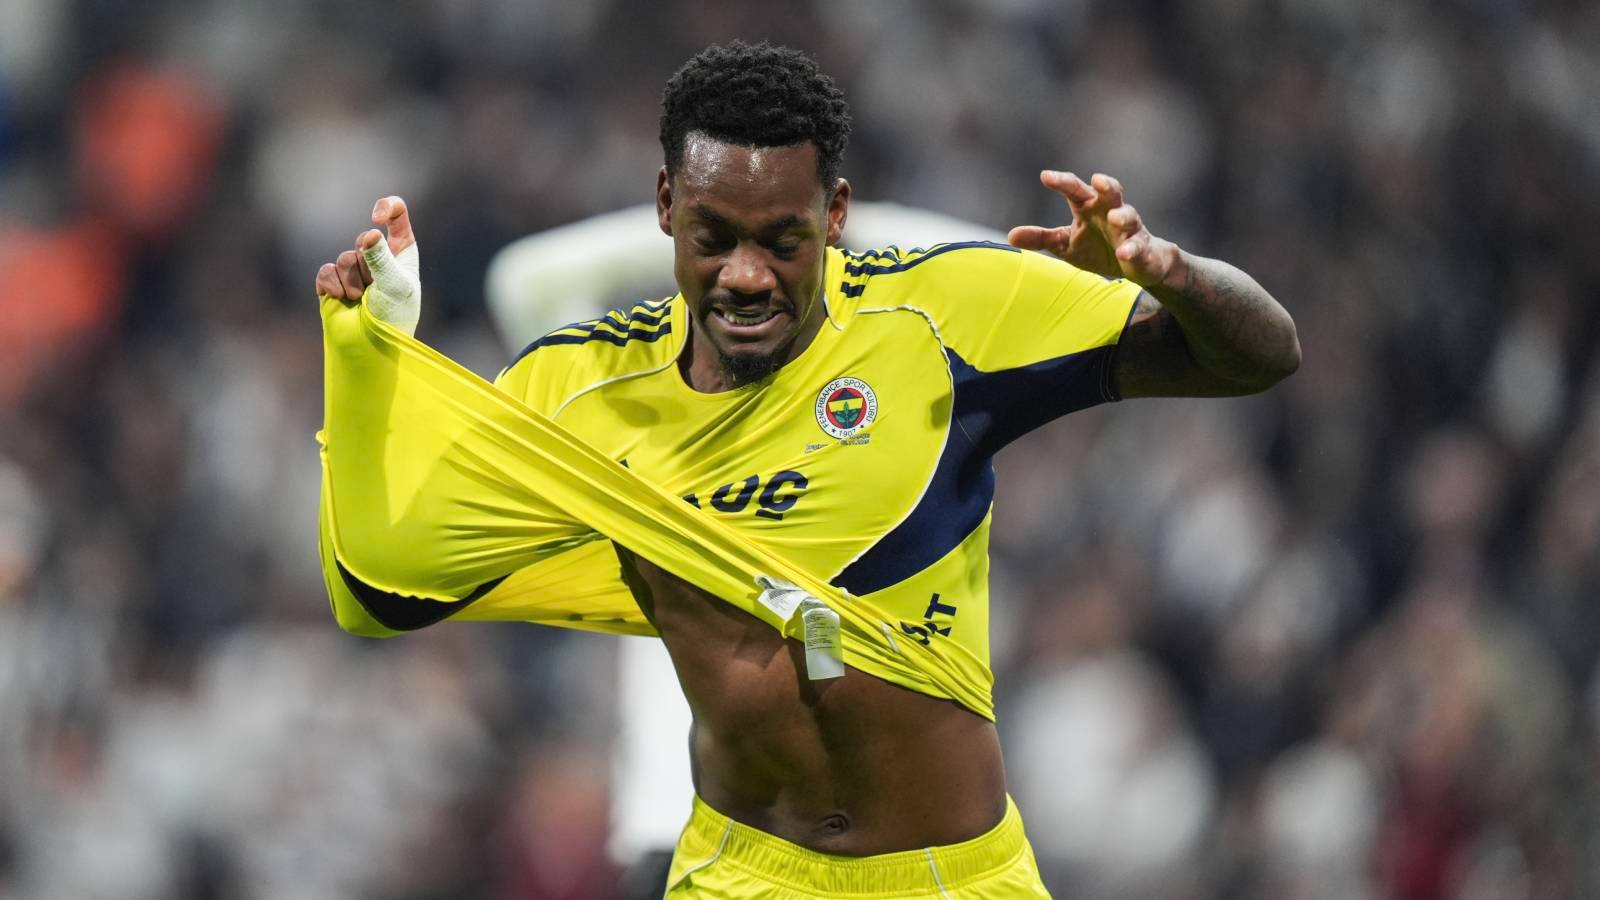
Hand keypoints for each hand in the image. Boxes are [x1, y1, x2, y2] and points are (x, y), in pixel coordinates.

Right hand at [314, 196, 421, 333]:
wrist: (373, 347)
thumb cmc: (394, 317)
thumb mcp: (394, 285)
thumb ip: (381, 258)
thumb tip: (370, 235)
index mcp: (401, 251)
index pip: (396, 215)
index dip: (387, 208)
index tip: (377, 216)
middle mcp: (378, 257)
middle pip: (364, 239)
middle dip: (369, 264)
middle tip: (378, 288)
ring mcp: (354, 269)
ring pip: (345, 258)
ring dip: (354, 282)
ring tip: (364, 300)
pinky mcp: (332, 283)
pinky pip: (326, 272)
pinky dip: (335, 287)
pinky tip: (344, 301)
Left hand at [1007, 171, 1180, 287]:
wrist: (1136, 264)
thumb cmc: (1098, 247)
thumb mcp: (1066, 243)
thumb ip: (1042, 238)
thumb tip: (1010, 236)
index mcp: (1089, 207)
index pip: (1075, 190)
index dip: (1062, 182)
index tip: (1046, 176)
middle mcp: (1110, 212)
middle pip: (1110, 192)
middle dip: (1106, 185)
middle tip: (1098, 180)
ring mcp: (1129, 229)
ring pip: (1129, 216)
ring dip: (1124, 216)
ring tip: (1116, 218)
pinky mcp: (1142, 248)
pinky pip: (1138, 247)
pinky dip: (1132, 249)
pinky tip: (1124, 253)